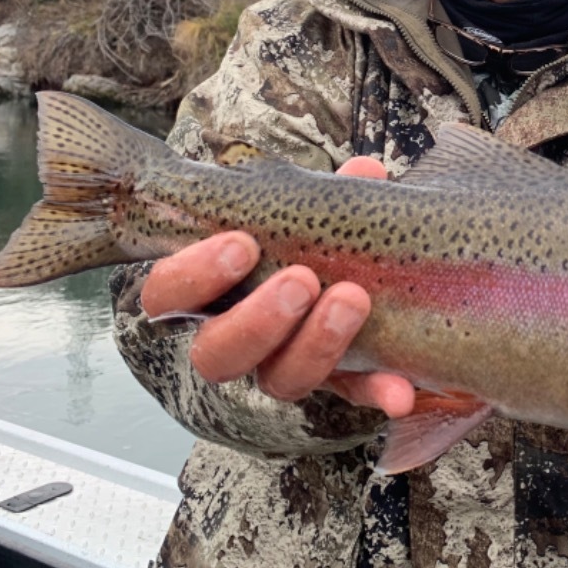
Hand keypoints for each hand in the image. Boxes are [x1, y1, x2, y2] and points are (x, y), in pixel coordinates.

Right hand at [139, 156, 413, 416]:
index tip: (242, 243)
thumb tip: (364, 171)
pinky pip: (353, 395)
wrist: (363, 280)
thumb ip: (329, 195)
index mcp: (212, 293)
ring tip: (352, 298)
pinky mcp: (337, 385)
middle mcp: (239, 341)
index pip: (167, 296)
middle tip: (301, 279)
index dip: (194, 275)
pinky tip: (399, 392)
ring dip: (317, 345)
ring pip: (280, 380)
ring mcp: (285, 368)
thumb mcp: (312, 213)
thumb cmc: (311, 239)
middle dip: (256, 320)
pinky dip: (376, 392)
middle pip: (217, 355)